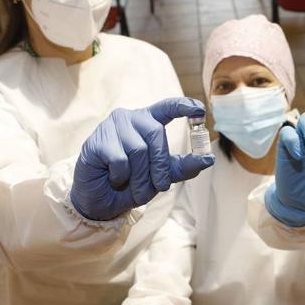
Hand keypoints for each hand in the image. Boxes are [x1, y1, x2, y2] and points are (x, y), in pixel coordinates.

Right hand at [71, 97, 214, 220]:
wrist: (101, 199)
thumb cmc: (132, 182)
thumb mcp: (162, 175)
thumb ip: (183, 166)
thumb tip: (208, 159)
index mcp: (149, 121)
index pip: (168, 107)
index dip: (184, 106)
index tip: (200, 109)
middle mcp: (131, 118)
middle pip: (156, 134)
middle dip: (161, 164)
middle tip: (161, 186)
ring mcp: (112, 127)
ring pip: (138, 149)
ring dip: (140, 176)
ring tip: (134, 187)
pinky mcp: (97, 141)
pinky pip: (119, 159)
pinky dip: (121, 176)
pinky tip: (114, 178)